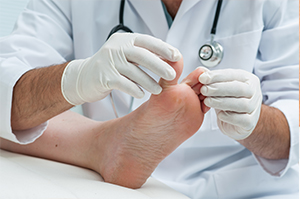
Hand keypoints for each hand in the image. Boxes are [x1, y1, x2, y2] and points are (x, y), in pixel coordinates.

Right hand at [61, 33, 180, 104]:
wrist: (83, 78)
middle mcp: (116, 48)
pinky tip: (141, 94)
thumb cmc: (110, 68)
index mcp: (124, 40)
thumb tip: (169, 59)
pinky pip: (123, 84)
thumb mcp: (125, 56)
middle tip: (172, 75)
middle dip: (159, 65)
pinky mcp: (103, 76)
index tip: (177, 56)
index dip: (163, 48)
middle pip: (142, 55)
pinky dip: (134, 89)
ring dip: (149, 82)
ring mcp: (108, 62)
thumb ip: (143, 55)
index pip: (147, 41)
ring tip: (158, 90)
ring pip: (134, 71)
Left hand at [199, 69, 261, 139]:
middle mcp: (254, 92)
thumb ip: (213, 80)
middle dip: (219, 88)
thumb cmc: (229, 101)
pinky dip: (229, 117)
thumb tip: (201, 73)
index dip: (217, 76)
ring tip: (207, 101)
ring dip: (222, 102)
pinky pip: (242, 119)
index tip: (203, 78)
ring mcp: (254, 108)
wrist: (238, 121)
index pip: (233, 75)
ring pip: (242, 104)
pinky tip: (219, 115)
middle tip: (204, 90)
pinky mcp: (251, 122)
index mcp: (248, 80)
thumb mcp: (221, 87)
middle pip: (239, 88)